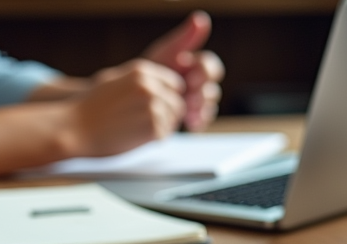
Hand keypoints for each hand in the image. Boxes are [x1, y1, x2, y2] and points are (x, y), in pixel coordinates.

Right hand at [70, 60, 186, 156]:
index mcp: (142, 71)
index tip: (157, 108)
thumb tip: (161, 86)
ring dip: (161, 128)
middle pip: (177, 104)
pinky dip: (153, 140)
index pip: (175, 84)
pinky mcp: (153, 128)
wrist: (75, 129)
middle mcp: (150, 86)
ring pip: (173, 121)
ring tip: (139, 131)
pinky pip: (164, 136)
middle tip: (148, 125)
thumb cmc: (90, 108)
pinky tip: (135, 138)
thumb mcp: (114, 80)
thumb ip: (139, 80)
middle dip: (167, 115)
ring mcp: (153, 107)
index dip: (168, 98)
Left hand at [143, 11, 224, 130]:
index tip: (191, 75)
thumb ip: (184, 38)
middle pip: (213, 88)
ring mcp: (196, 102)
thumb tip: (201, 18)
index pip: (211, 66)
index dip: (205, 71)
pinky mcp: (191, 118)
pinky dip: (199, 120)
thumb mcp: (165, 54)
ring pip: (210, 105)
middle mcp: (199, 84)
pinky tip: (189, 121)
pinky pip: (204, 120)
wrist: (133, 98)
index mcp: (194, 66)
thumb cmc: (149, 72)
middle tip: (189, 96)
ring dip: (200, 107)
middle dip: (202, 92)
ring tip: (186, 109)